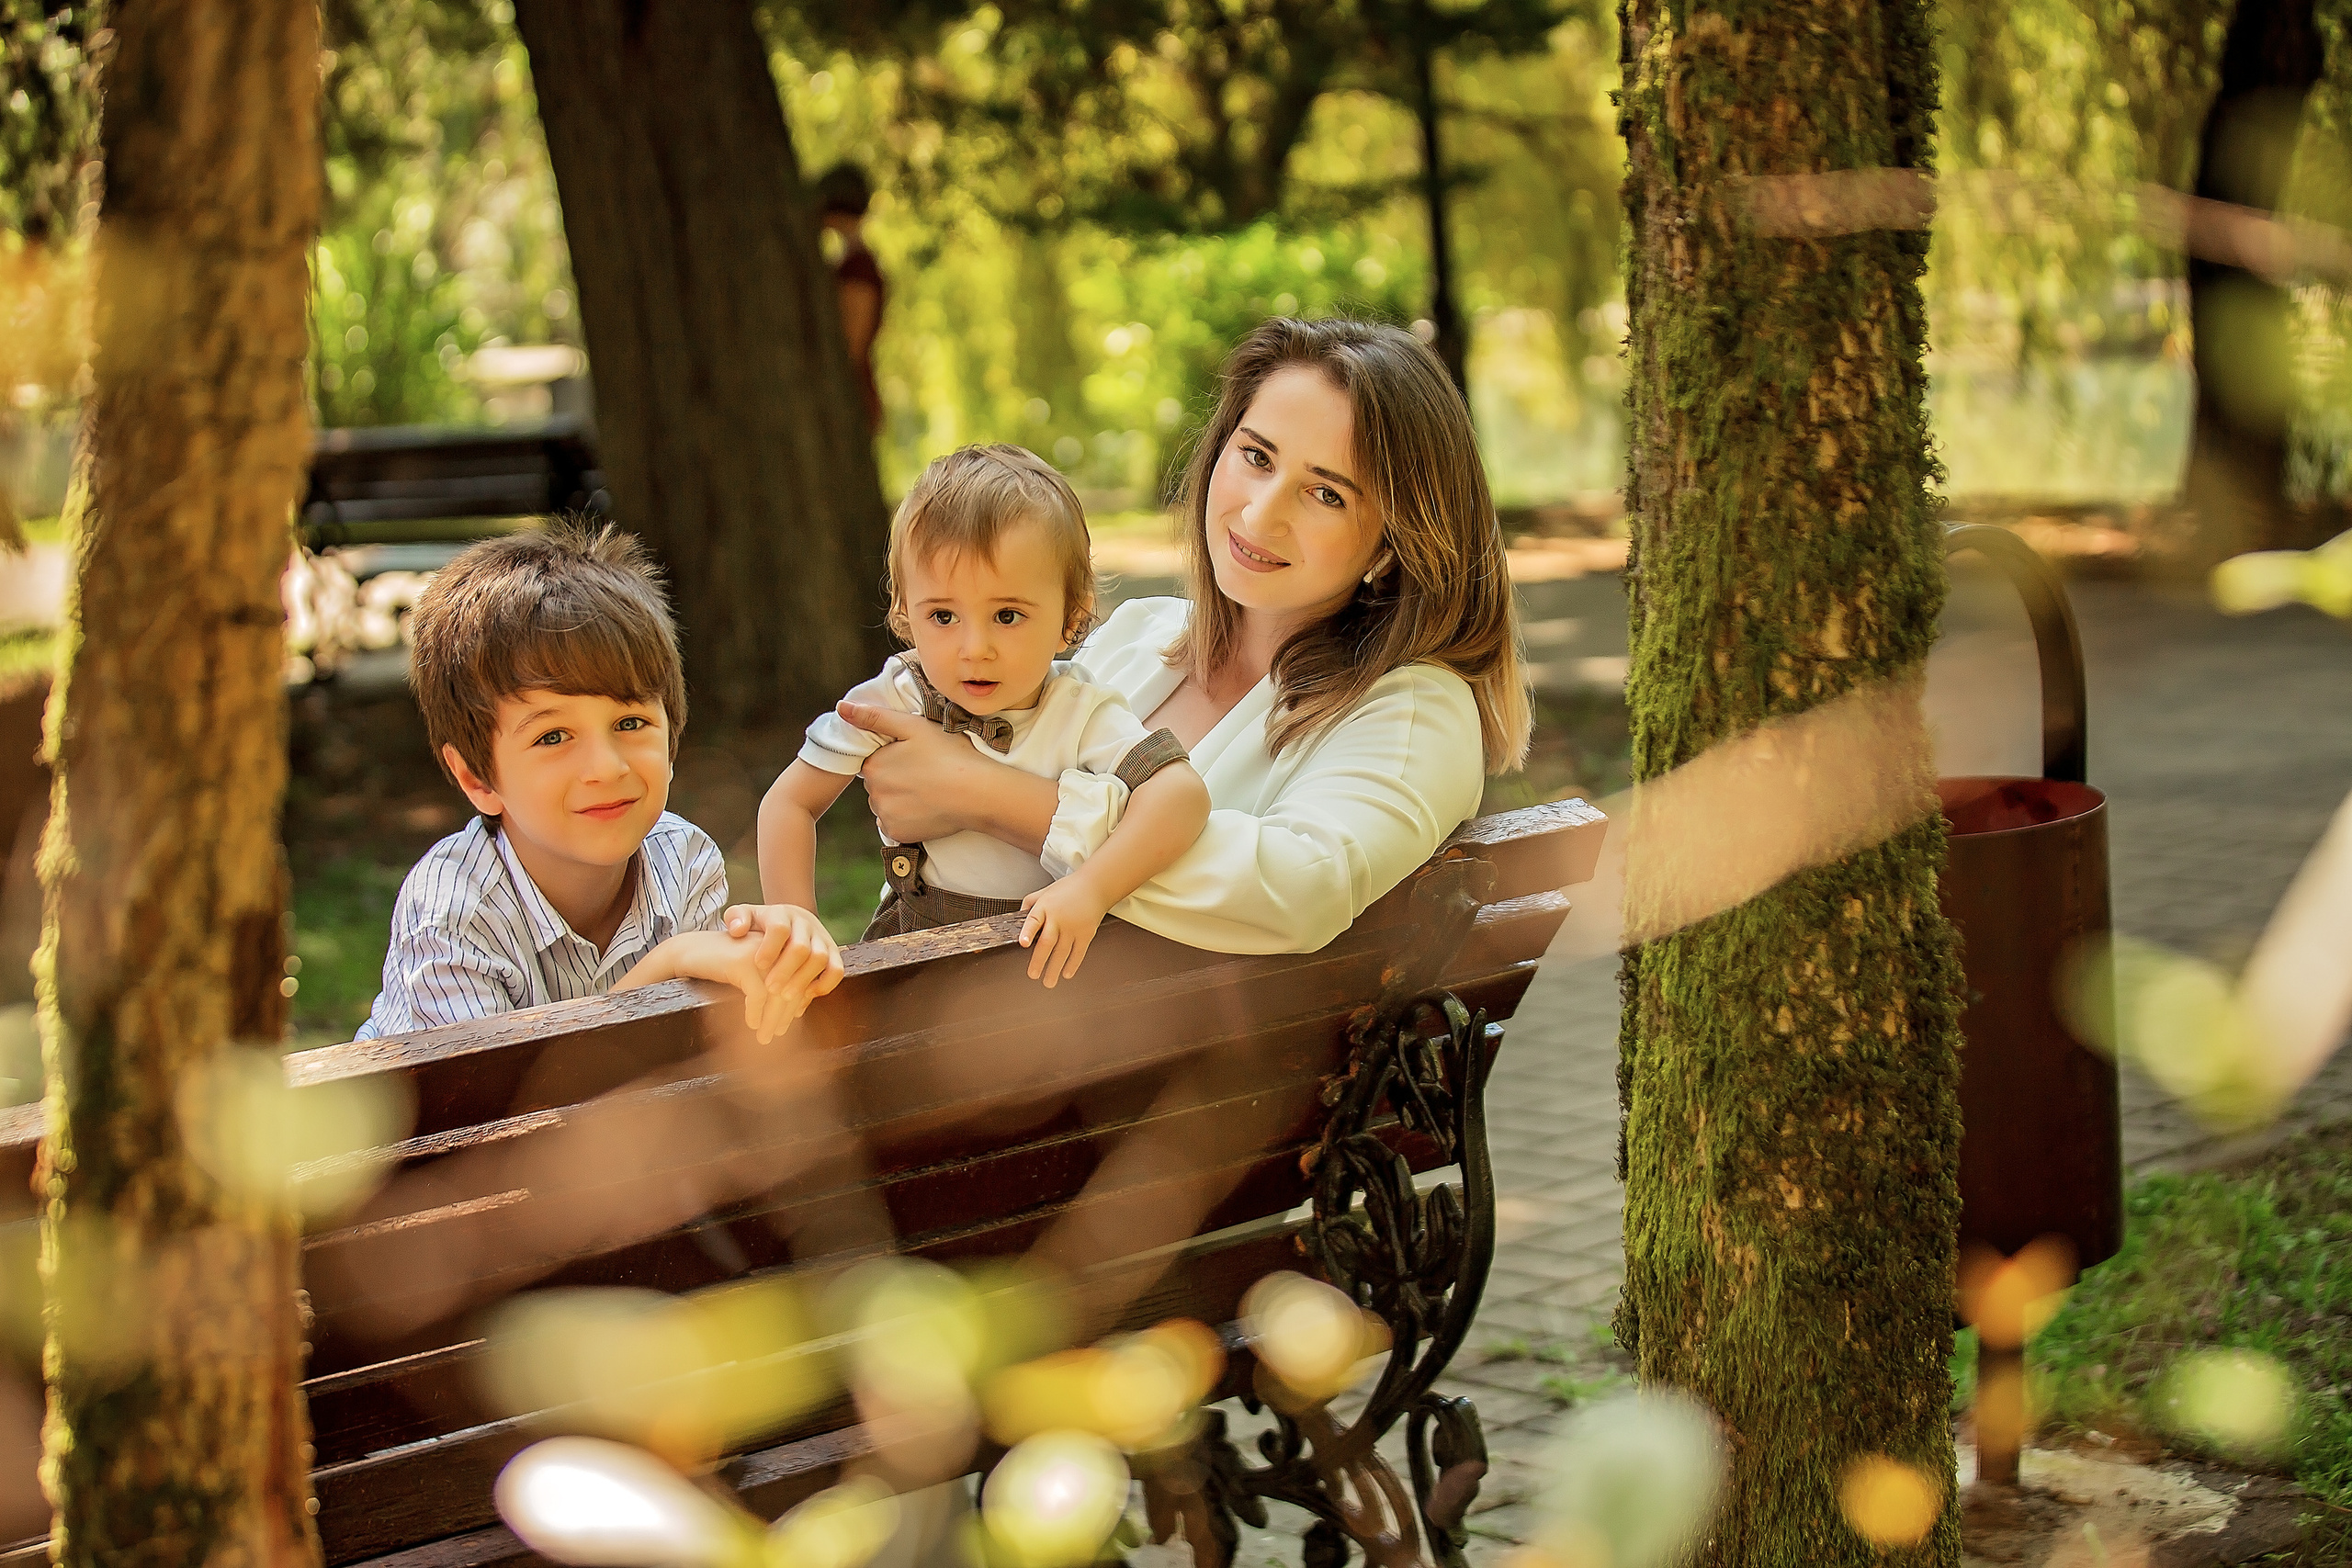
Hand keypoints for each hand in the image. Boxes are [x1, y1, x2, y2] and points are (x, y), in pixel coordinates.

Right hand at [649, 929, 798, 1044]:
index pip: (800, 977)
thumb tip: (798, 1010)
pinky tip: (751, 1024)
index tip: (793, 1020)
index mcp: (783, 945)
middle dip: (786, 1014)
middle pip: (791, 986)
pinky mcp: (742, 962)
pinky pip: (756, 995)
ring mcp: (760, 953)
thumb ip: (774, 981)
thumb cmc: (722, 963)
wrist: (689, 949)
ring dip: (771, 1020)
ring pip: (776, 993)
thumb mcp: (754, 969)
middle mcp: (775, 946)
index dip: (798, 1002)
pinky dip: (754, 1013)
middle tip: (779, 1034)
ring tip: (765, 1037)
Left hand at [722, 902, 843, 1023]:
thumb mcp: (746, 915)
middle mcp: (806, 924)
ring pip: (820, 958)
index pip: (779, 928)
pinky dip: (825, 984)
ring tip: (786, 997)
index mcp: (783, 914)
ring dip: (803, 979)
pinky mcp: (833, 952)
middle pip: (801, 947)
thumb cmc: (762, 924)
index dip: (770, 947)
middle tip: (770, 988)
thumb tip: (737, 930)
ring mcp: (822, 938)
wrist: (791, 920)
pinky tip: (808, 995)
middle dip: (785, 970)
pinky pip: (837, 969)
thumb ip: (736, 918)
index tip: (758, 964)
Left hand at [840, 701, 986, 843]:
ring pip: (886, 803)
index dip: (895, 757)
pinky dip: (907, 817)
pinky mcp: (898, 833)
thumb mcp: (913, 726)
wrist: (978, 793)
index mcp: (874, 765)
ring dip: (900, 798)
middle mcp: (873, 793)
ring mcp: (885, 815)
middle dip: (896, 777)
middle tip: (926, 772)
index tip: (917, 756)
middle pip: (878, 783)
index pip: (874, 760)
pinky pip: (895, 823)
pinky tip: (927, 808)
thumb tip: (841, 708)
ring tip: (929, 790)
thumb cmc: (949, 755)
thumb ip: (875, 716)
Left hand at [1018, 878, 1112, 988]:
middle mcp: (1059, 918)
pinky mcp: (1086, 933)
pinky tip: (1066, 974)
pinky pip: (1079, 952)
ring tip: (1048, 982)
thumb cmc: (1068, 888)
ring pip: (1062, 951)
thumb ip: (1030, 903)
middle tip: (1033, 975)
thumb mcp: (1045, 891)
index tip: (1022, 943)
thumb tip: (1017, 918)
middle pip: (1047, 942)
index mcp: (1045, 907)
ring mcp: (1074, 927)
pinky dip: (1073, 964)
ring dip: (1055, 968)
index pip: (1033, 920)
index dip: (1027, 932)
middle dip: (1039, 960)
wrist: (1095, 886)